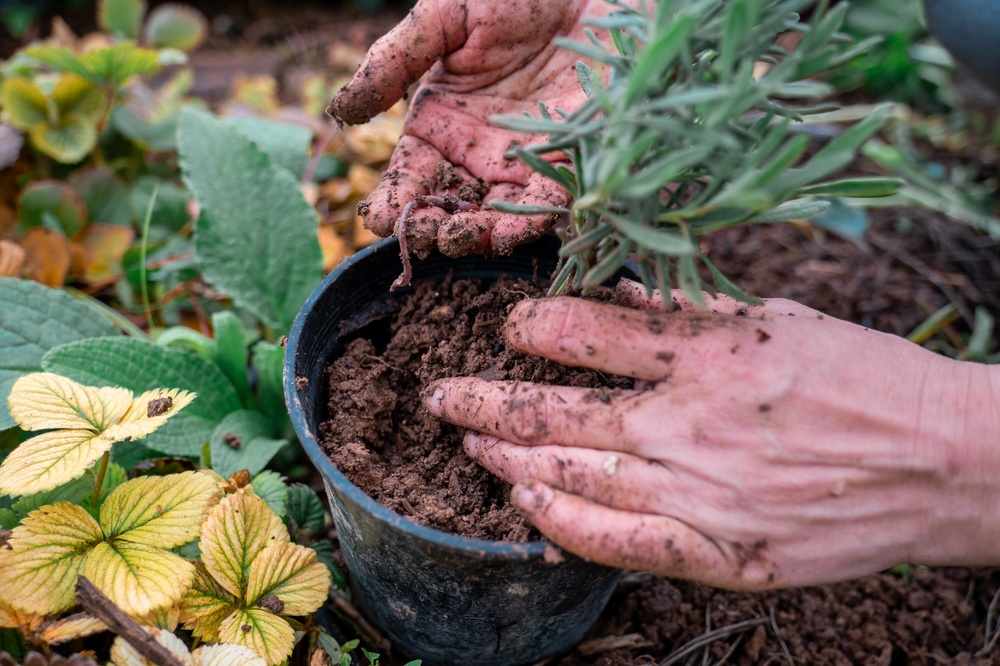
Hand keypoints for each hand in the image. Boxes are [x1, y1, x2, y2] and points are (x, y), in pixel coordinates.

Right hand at [329, 0, 617, 257]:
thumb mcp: (446, 15)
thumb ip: (395, 60)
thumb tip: (341, 110)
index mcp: (438, 124)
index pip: (407, 177)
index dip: (391, 203)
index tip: (382, 219)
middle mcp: (475, 155)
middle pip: (445, 208)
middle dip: (432, 228)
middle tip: (427, 232)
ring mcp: (520, 165)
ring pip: (491, 216)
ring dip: (474, 235)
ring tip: (462, 236)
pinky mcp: (568, 164)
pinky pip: (545, 203)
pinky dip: (527, 221)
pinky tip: (508, 231)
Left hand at [424, 280, 999, 588]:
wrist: (945, 461)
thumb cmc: (863, 376)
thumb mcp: (778, 319)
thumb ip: (689, 312)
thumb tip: (614, 291)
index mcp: (709, 352)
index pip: (584, 332)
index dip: (529, 326)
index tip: (505, 327)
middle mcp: (693, 423)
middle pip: (558, 411)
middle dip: (484, 402)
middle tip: (440, 396)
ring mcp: (704, 494)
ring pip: (575, 476)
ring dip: (509, 458)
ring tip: (468, 445)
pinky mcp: (725, 552)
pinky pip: (623, 544)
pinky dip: (565, 527)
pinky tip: (525, 505)